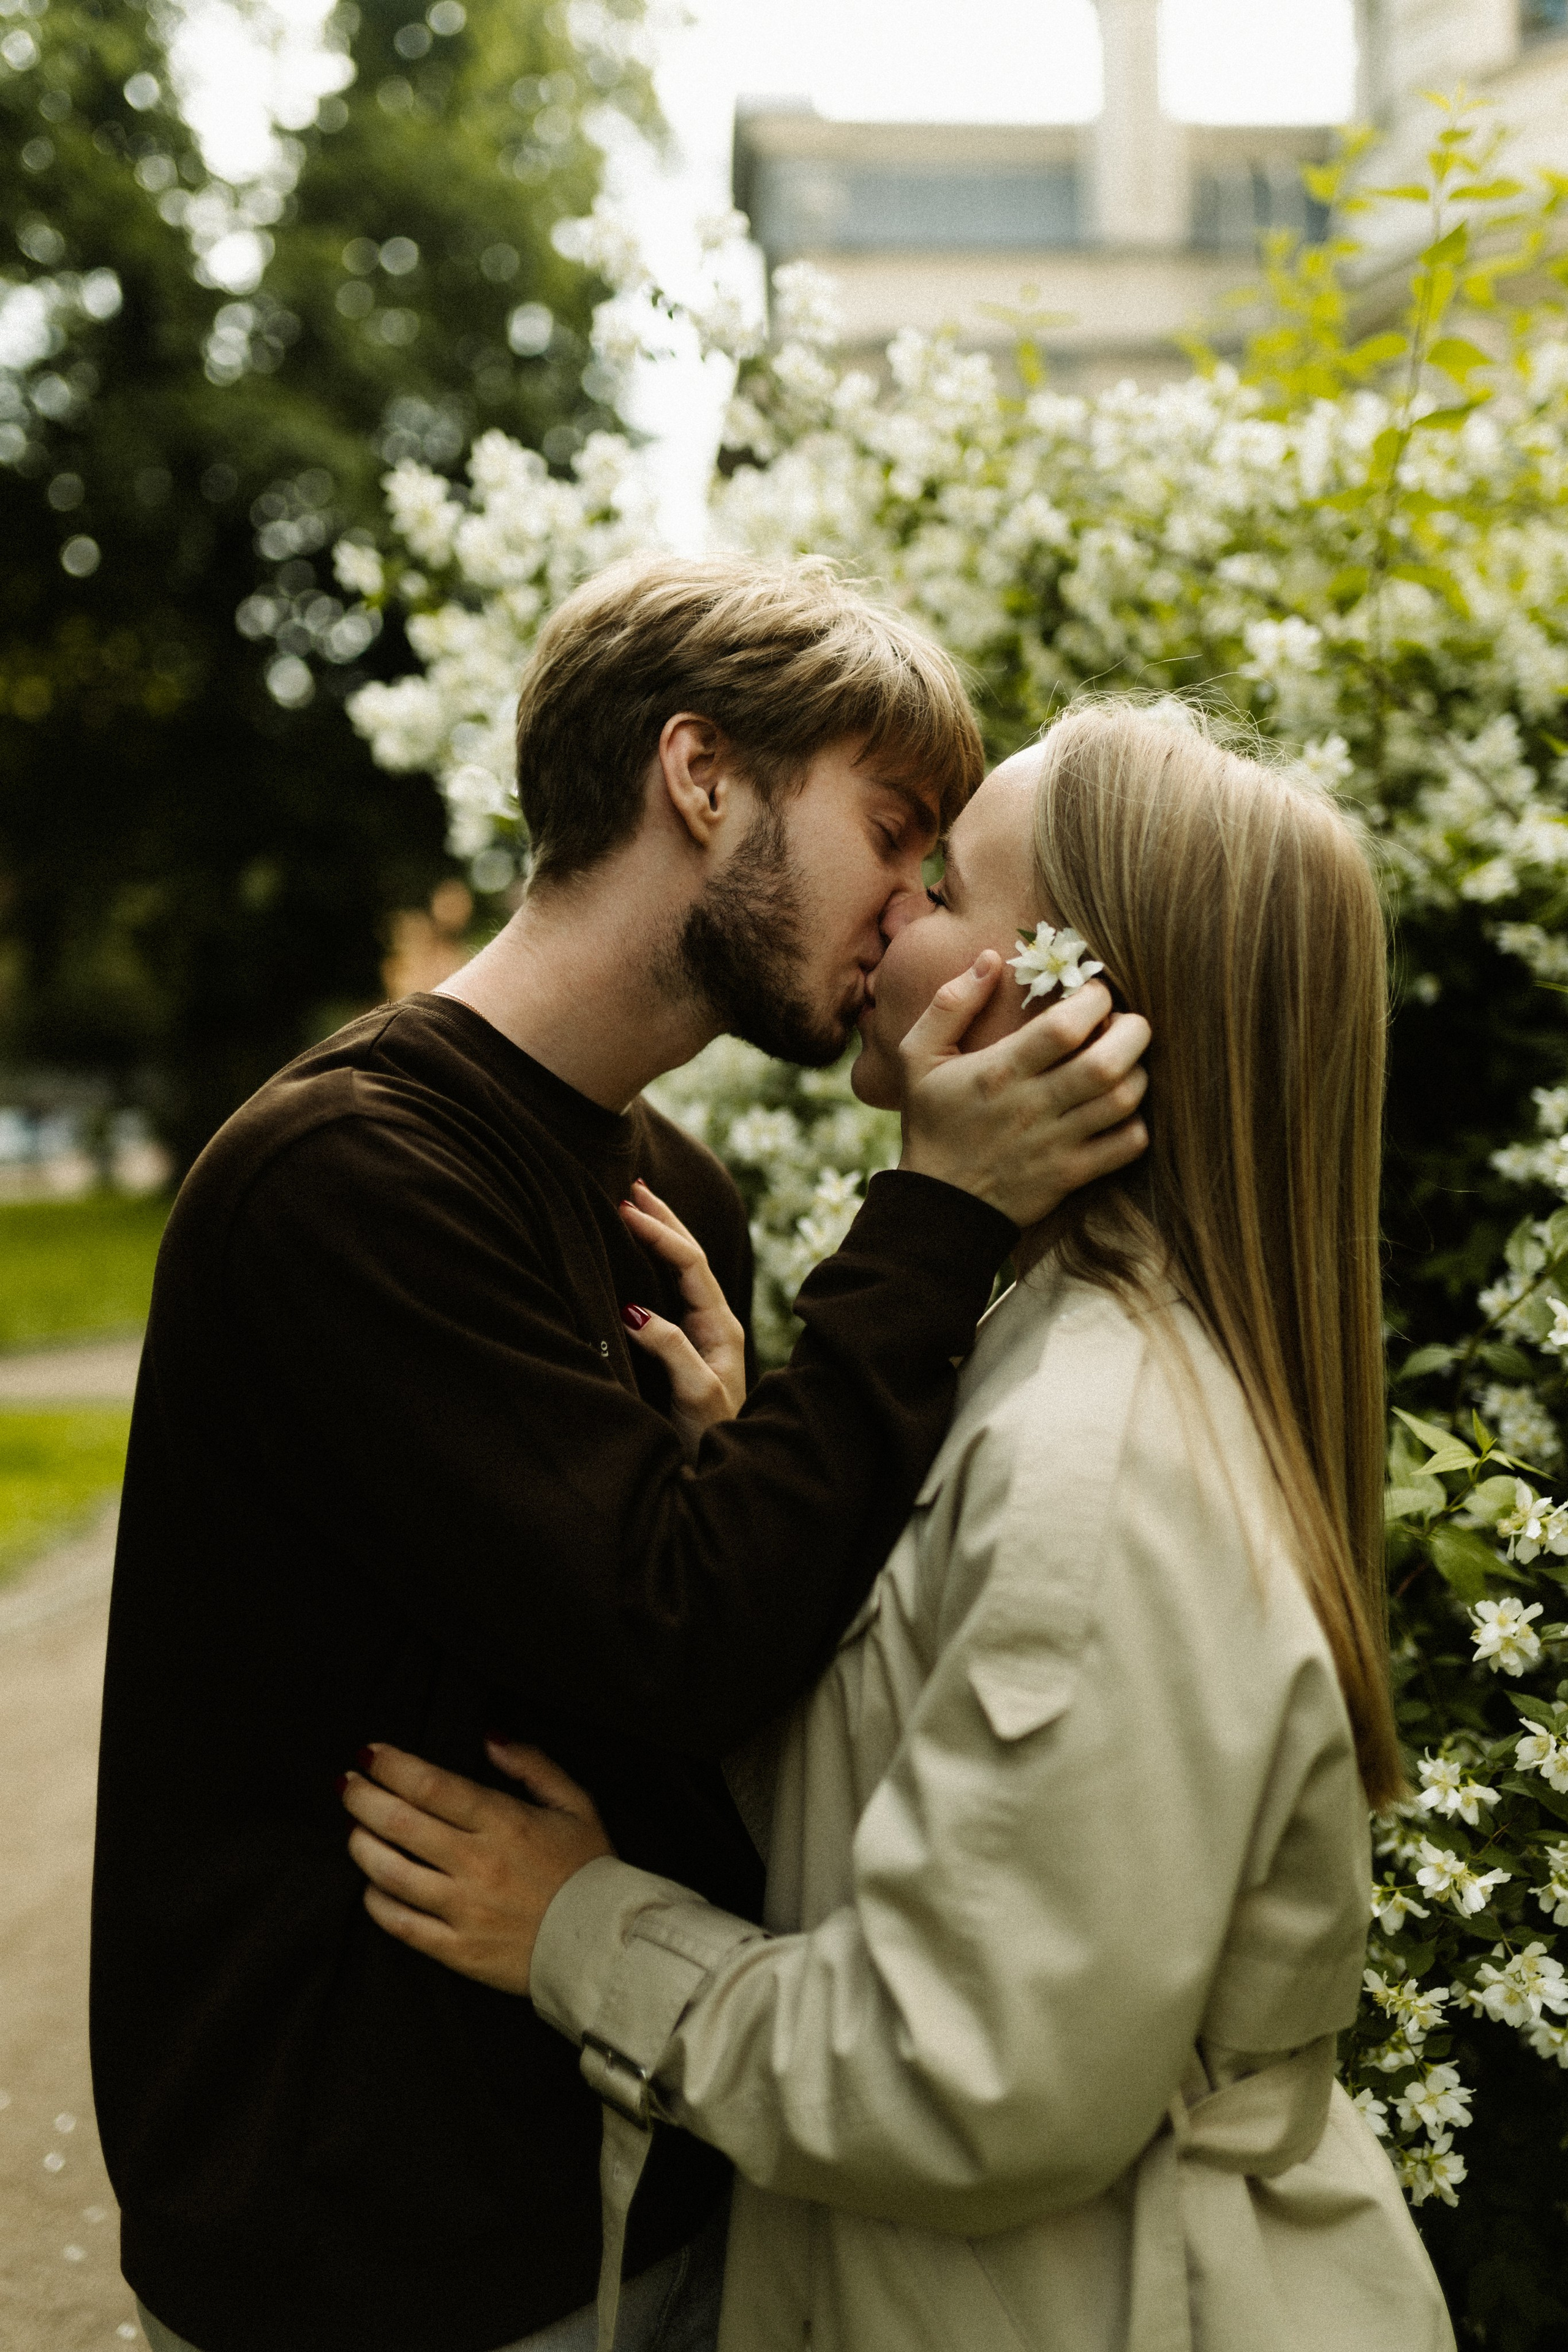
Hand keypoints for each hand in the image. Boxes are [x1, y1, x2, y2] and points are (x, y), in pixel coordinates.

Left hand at [341, 1739, 612, 1996]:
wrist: (605, 1947)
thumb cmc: (590, 1870)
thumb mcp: (575, 1804)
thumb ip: (532, 1765)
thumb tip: (489, 1738)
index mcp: (505, 1823)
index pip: (431, 1786)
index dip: (392, 1766)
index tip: (370, 1753)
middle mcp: (478, 1865)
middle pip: (400, 1823)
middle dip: (362, 1797)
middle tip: (347, 1783)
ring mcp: (464, 1910)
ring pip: (390, 1873)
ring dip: (361, 1845)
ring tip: (353, 1829)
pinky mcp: (458, 1950)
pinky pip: (401, 1924)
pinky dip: (376, 1901)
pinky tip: (371, 1884)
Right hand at [618, 1178, 745, 1448]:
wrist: (722, 1471)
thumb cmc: (710, 1435)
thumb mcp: (694, 1393)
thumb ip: (670, 1348)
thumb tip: (635, 1310)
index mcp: (721, 1326)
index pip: (690, 1264)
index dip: (659, 1233)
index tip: (625, 1210)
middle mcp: (715, 1322)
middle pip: (690, 1256)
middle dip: (663, 1218)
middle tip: (634, 1185)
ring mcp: (703, 1332)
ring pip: (681, 1270)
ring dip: (661, 1234)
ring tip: (637, 1203)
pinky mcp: (687, 1345)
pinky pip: (671, 1291)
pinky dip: (654, 1263)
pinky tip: (640, 1255)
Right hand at [898, 955, 1150, 1228]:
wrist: (938, 1205)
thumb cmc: (931, 1120)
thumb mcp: (917, 1056)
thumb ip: (951, 1004)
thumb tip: (991, 958)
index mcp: (1000, 1071)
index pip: (1065, 1027)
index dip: (1094, 1000)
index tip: (1093, 993)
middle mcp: (1033, 1106)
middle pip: (1107, 1063)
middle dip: (1132, 1032)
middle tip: (1126, 1022)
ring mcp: (1057, 1144)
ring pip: (1123, 1100)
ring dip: (1137, 1072)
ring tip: (1125, 1060)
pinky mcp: (1072, 1175)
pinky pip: (1127, 1145)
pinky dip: (1137, 1122)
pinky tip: (1120, 1109)